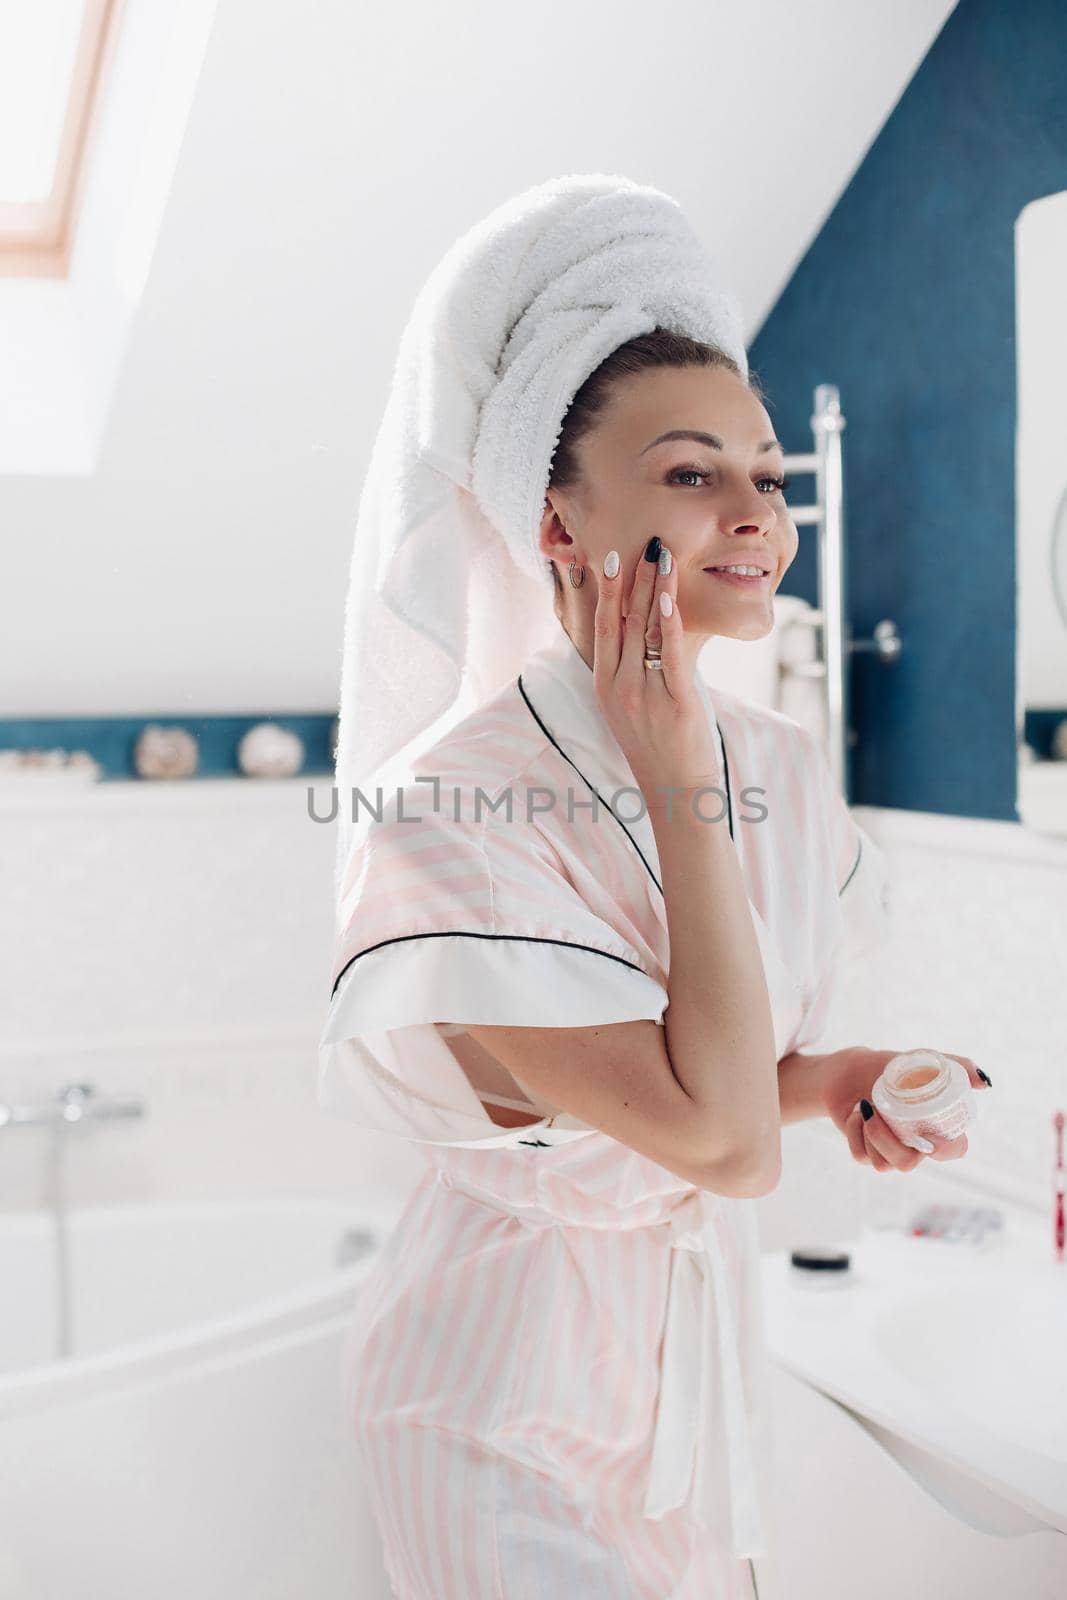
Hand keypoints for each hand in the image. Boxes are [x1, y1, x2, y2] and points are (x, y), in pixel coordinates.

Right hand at [591, 537, 720, 797]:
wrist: (677, 790)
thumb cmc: (662, 746)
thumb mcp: (635, 706)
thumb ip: (636, 668)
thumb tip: (648, 630)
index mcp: (605, 685)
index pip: (603, 626)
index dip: (606, 589)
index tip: (610, 556)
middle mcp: (618, 687)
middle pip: (621, 619)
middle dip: (631, 577)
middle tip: (642, 540)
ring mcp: (644, 694)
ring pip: (644, 628)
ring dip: (653, 586)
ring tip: (662, 553)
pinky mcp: (674, 701)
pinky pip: (669, 652)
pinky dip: (669, 619)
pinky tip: (671, 593)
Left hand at [819, 1046, 990, 1172]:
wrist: (852, 1070)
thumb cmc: (892, 1068)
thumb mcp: (923, 1060)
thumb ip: (958, 1066)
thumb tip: (985, 1083)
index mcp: (936, 1128)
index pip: (954, 1150)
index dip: (947, 1150)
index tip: (932, 1138)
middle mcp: (914, 1145)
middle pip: (909, 1163)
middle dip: (890, 1142)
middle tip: (877, 1110)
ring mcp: (889, 1152)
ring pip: (883, 1165)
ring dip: (870, 1132)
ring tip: (865, 1105)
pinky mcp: (864, 1153)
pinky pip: (861, 1156)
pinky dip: (854, 1130)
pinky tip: (856, 1112)